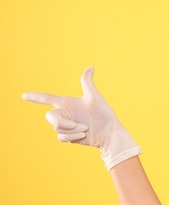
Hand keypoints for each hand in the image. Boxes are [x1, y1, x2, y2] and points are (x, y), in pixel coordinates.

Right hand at [22, 67, 140, 169]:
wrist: (108, 133)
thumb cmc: (104, 114)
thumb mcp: (94, 97)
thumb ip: (87, 83)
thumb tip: (91, 67)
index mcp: (67, 103)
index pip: (47, 98)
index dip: (35, 97)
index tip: (23, 96)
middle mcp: (65, 114)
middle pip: (50, 117)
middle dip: (62, 122)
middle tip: (80, 125)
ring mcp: (66, 126)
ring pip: (57, 128)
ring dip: (72, 130)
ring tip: (85, 129)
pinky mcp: (68, 136)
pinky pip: (61, 137)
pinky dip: (73, 137)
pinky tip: (84, 135)